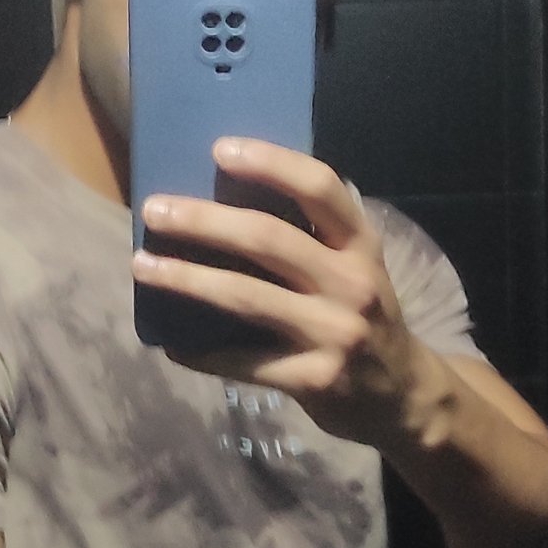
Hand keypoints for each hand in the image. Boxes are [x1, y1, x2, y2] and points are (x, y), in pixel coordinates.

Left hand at [132, 138, 447, 448]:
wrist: (404, 397)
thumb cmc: (363, 319)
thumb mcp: (355, 269)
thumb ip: (312, 239)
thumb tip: (224, 202)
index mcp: (362, 245)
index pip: (321, 188)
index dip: (271, 164)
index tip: (219, 149)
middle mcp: (353, 284)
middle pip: (268, 239)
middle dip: (204, 221)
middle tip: (154, 211)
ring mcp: (334, 334)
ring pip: (247, 298)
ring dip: (187, 279)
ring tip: (143, 266)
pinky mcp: (314, 380)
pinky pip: (244, 362)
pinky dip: (202, 355)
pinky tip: (172, 346)